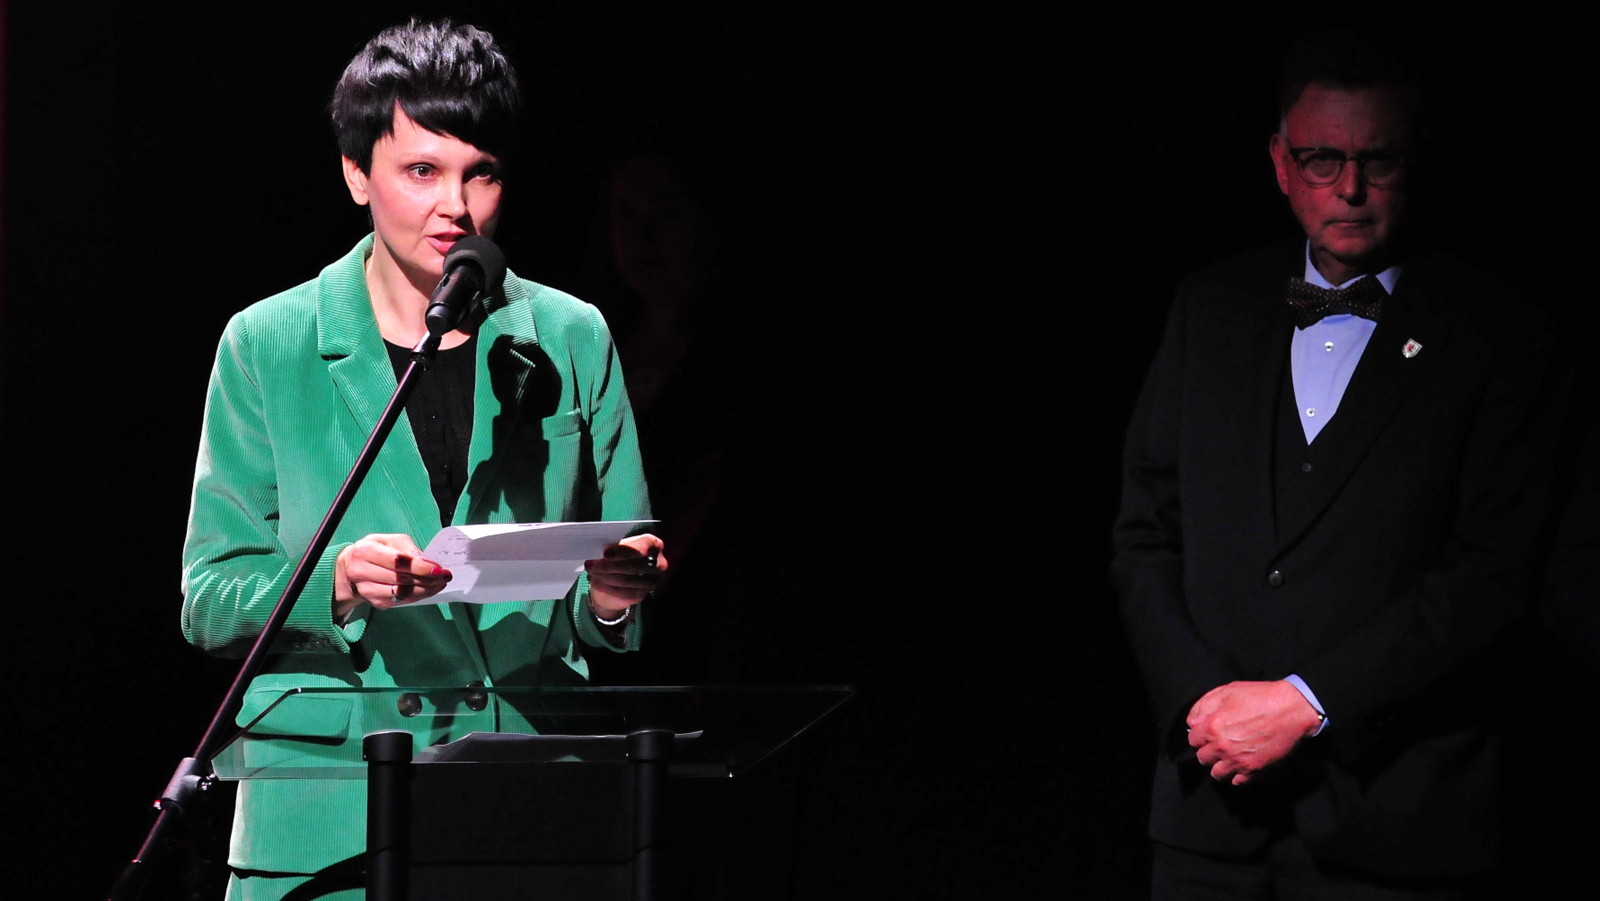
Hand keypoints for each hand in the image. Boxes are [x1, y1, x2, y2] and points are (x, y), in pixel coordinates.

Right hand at [334, 534, 451, 618]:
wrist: (350, 568)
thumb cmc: (375, 550)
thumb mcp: (389, 541)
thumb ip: (408, 549)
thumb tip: (426, 562)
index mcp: (365, 551)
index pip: (396, 561)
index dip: (419, 567)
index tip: (438, 569)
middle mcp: (361, 572)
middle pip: (400, 579)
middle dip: (427, 579)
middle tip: (445, 576)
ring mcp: (366, 590)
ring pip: (401, 594)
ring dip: (425, 590)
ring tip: (440, 584)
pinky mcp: (374, 602)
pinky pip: (400, 602)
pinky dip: (417, 597)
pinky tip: (429, 590)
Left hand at [585, 534, 666, 618]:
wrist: (617, 579)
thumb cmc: (618, 557)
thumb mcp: (616, 547)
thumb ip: (612, 547)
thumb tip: (597, 550)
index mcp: (652, 544)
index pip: (643, 546)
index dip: (624, 551)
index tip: (605, 553)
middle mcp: (657, 562)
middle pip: (634, 566)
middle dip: (609, 566)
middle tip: (590, 564)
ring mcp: (652, 580)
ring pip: (627, 580)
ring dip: (605, 576)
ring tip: (592, 572)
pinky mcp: (643, 594)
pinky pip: (625, 593)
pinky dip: (607, 587)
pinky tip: (597, 582)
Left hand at [1185, 680, 1321, 785]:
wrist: (1292, 709)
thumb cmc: (1261, 697)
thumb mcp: (1227, 691)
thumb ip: (1204, 705)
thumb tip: (1192, 721)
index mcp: (1212, 727)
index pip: (1193, 740)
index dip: (1199, 736)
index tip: (1206, 735)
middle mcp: (1222, 747)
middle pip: (1202, 759)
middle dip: (1208, 751)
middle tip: (1218, 745)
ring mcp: (1238, 761)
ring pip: (1217, 774)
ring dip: (1220, 766)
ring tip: (1228, 758)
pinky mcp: (1255, 771)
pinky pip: (1237, 782)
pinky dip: (1237, 776)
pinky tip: (1241, 765)